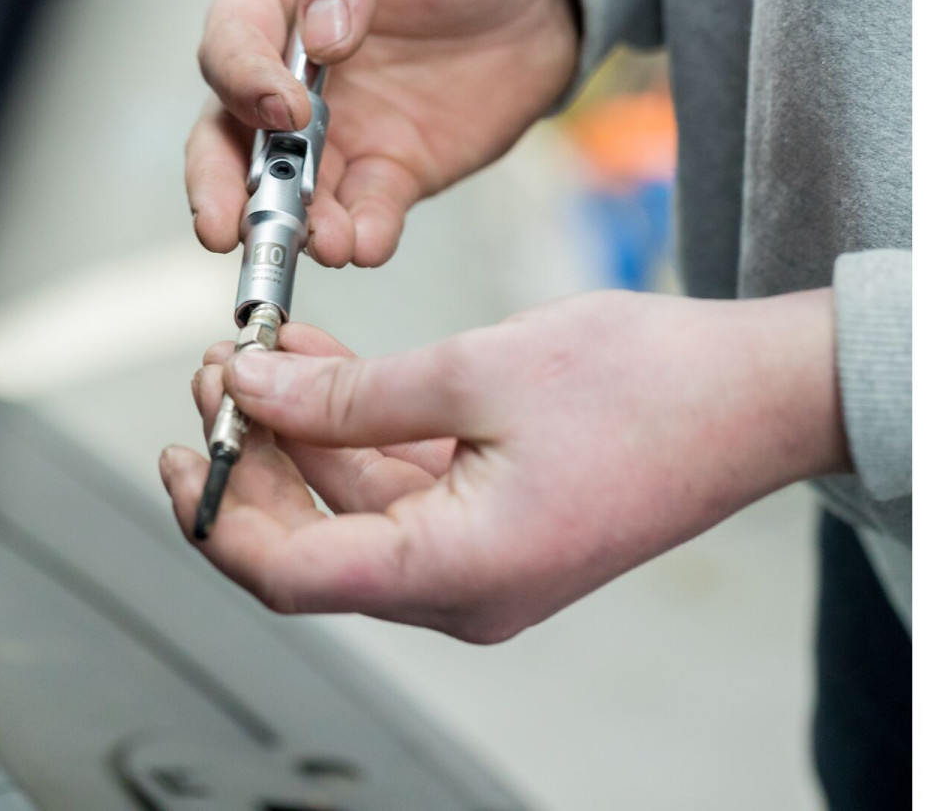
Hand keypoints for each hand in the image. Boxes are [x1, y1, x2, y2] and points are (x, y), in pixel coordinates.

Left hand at [159, 289, 848, 641]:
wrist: (754, 393)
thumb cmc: (647, 388)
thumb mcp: (476, 371)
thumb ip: (351, 393)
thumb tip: (255, 387)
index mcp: (457, 573)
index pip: (291, 575)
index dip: (217, 514)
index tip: (183, 448)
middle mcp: (463, 586)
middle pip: (316, 542)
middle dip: (255, 458)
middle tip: (218, 374)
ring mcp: (484, 555)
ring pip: (355, 506)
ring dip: (304, 432)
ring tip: (263, 351)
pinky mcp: (501, 518)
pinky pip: (403, 484)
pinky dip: (359, 428)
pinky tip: (326, 364)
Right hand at [185, 0, 577, 267]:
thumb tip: (318, 35)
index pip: (230, 41)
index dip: (242, 78)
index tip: (283, 106)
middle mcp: (293, 72)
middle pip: (228, 134)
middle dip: (220, 183)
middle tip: (225, 226)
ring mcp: (340, 129)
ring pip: (290, 189)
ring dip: (294, 223)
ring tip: (326, 242)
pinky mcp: (391, 169)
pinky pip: (364, 212)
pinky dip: (361, 234)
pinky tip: (370, 242)